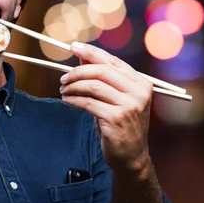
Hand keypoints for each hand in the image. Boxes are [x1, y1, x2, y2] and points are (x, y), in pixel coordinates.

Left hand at [60, 42, 152, 175]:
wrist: (132, 156)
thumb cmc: (121, 125)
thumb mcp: (115, 99)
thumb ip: (102, 79)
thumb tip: (83, 57)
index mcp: (141, 83)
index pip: (112, 61)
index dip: (91, 52)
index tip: (73, 46)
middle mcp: (138, 92)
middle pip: (101, 71)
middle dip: (77, 72)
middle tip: (63, 78)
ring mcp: (129, 105)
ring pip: (93, 86)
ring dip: (73, 86)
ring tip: (63, 90)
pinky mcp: (116, 118)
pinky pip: (88, 103)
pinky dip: (73, 99)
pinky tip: (67, 100)